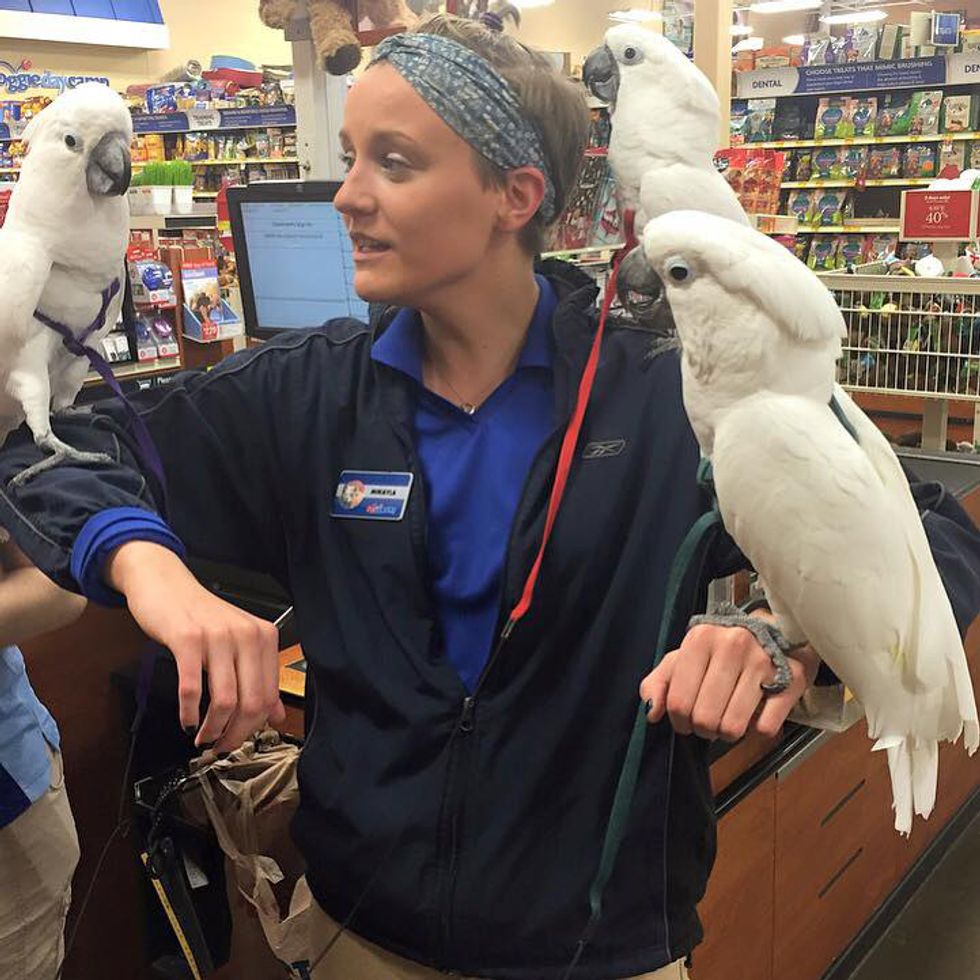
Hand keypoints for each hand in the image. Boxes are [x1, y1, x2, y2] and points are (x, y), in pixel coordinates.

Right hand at [107, 541, 285, 751]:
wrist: (164, 583)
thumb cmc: (200, 615)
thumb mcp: (236, 642)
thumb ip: (258, 677)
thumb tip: (276, 715)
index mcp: (263, 637)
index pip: (269, 695)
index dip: (254, 726)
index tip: (238, 740)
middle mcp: (246, 635)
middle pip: (251, 702)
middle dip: (235, 734)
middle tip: (219, 747)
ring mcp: (217, 636)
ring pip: (225, 700)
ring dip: (213, 729)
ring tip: (202, 738)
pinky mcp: (187, 639)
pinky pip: (191, 688)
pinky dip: (189, 714)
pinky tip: (187, 722)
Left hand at [639, 621, 819, 741]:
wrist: (772, 632)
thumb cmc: (720, 650)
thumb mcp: (684, 658)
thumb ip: (659, 682)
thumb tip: (651, 712)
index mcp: (701, 638)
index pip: (679, 702)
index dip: (678, 721)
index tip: (684, 720)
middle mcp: (732, 645)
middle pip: (705, 718)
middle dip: (702, 729)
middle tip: (707, 722)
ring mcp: (763, 662)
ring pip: (733, 727)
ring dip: (727, 733)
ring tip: (727, 719)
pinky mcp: (792, 679)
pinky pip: (765, 728)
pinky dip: (756, 730)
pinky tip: (753, 713)